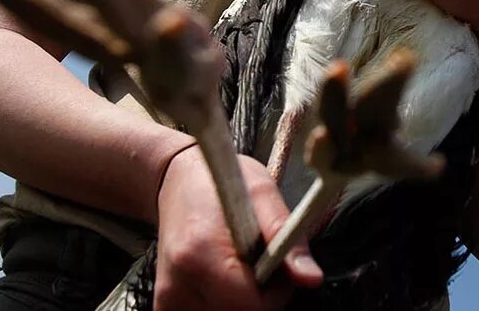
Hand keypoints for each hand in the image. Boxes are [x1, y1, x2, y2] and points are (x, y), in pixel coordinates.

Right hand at [155, 149, 322, 310]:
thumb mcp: (262, 194)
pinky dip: (224, 302)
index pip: (254, 306)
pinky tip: (224, 278)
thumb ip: (286, 237)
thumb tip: (312, 278)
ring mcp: (168, 300)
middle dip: (261, 297)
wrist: (177, 181)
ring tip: (240, 266)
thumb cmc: (221, 183)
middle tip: (260, 263)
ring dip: (243, 300)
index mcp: (200, 255)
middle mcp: (176, 285)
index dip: (277, 292)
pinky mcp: (166, 306)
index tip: (276, 265)